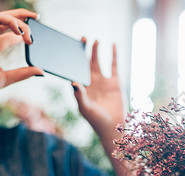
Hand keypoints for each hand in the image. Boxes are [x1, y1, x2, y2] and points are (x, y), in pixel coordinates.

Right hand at [0, 9, 43, 103]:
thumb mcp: (8, 78)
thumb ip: (24, 73)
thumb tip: (41, 72)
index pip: (9, 33)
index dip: (22, 30)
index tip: (33, 36)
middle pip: (6, 20)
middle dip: (22, 16)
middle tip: (37, 17)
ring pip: (3, 17)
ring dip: (19, 20)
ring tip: (29, 33)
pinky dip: (11, 21)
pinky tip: (20, 32)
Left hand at [72, 41, 132, 175]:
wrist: (112, 126)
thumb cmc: (96, 120)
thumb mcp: (85, 109)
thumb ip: (80, 96)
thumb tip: (73, 82)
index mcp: (81, 87)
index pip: (74, 70)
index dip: (72, 59)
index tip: (70, 48)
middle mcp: (90, 82)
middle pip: (85, 63)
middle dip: (83, 51)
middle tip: (82, 39)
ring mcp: (102, 81)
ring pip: (98, 62)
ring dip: (96, 51)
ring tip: (95, 40)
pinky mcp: (114, 82)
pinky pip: (113, 65)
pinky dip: (113, 55)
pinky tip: (112, 44)